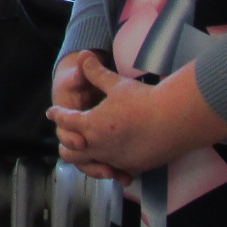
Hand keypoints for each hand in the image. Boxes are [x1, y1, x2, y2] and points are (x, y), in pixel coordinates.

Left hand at [47, 59, 226, 180]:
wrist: (175, 120)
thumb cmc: (144, 100)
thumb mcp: (117, 84)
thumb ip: (96, 72)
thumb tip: (84, 55)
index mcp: (90, 125)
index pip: (66, 120)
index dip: (58, 114)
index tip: (51, 113)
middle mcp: (98, 146)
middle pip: (70, 152)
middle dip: (67, 143)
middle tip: (69, 134)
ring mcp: (115, 160)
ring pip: (91, 165)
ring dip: (87, 159)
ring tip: (89, 150)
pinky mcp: (133, 167)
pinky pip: (116, 171)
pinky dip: (111, 167)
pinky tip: (115, 161)